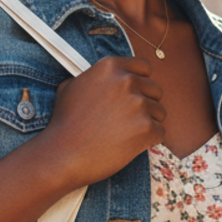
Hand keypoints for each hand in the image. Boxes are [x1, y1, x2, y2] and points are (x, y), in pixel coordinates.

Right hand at [39, 56, 165, 188]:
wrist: (62, 154)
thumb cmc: (63, 123)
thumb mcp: (70, 87)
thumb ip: (92, 77)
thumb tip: (102, 79)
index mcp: (110, 67)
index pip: (144, 67)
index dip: (141, 82)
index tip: (134, 95)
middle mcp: (127, 81)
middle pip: (155, 90)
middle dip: (146, 104)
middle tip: (128, 120)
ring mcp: (138, 104)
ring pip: (159, 112)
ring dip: (147, 124)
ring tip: (125, 135)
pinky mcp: (146, 128)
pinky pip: (160, 132)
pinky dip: (149, 141)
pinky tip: (129, 146)